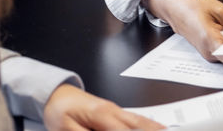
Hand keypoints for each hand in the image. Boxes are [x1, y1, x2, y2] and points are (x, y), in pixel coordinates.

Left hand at [43, 83, 162, 130]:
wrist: (56, 94)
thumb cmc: (59, 110)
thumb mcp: (67, 129)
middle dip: (152, 130)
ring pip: (140, 121)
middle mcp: (113, 111)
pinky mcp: (115, 112)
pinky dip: (148, 125)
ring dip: (154, 127)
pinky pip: (135, 119)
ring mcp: (116, 110)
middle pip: (139, 125)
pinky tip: (156, 128)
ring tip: (166, 130)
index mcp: (101, 115)